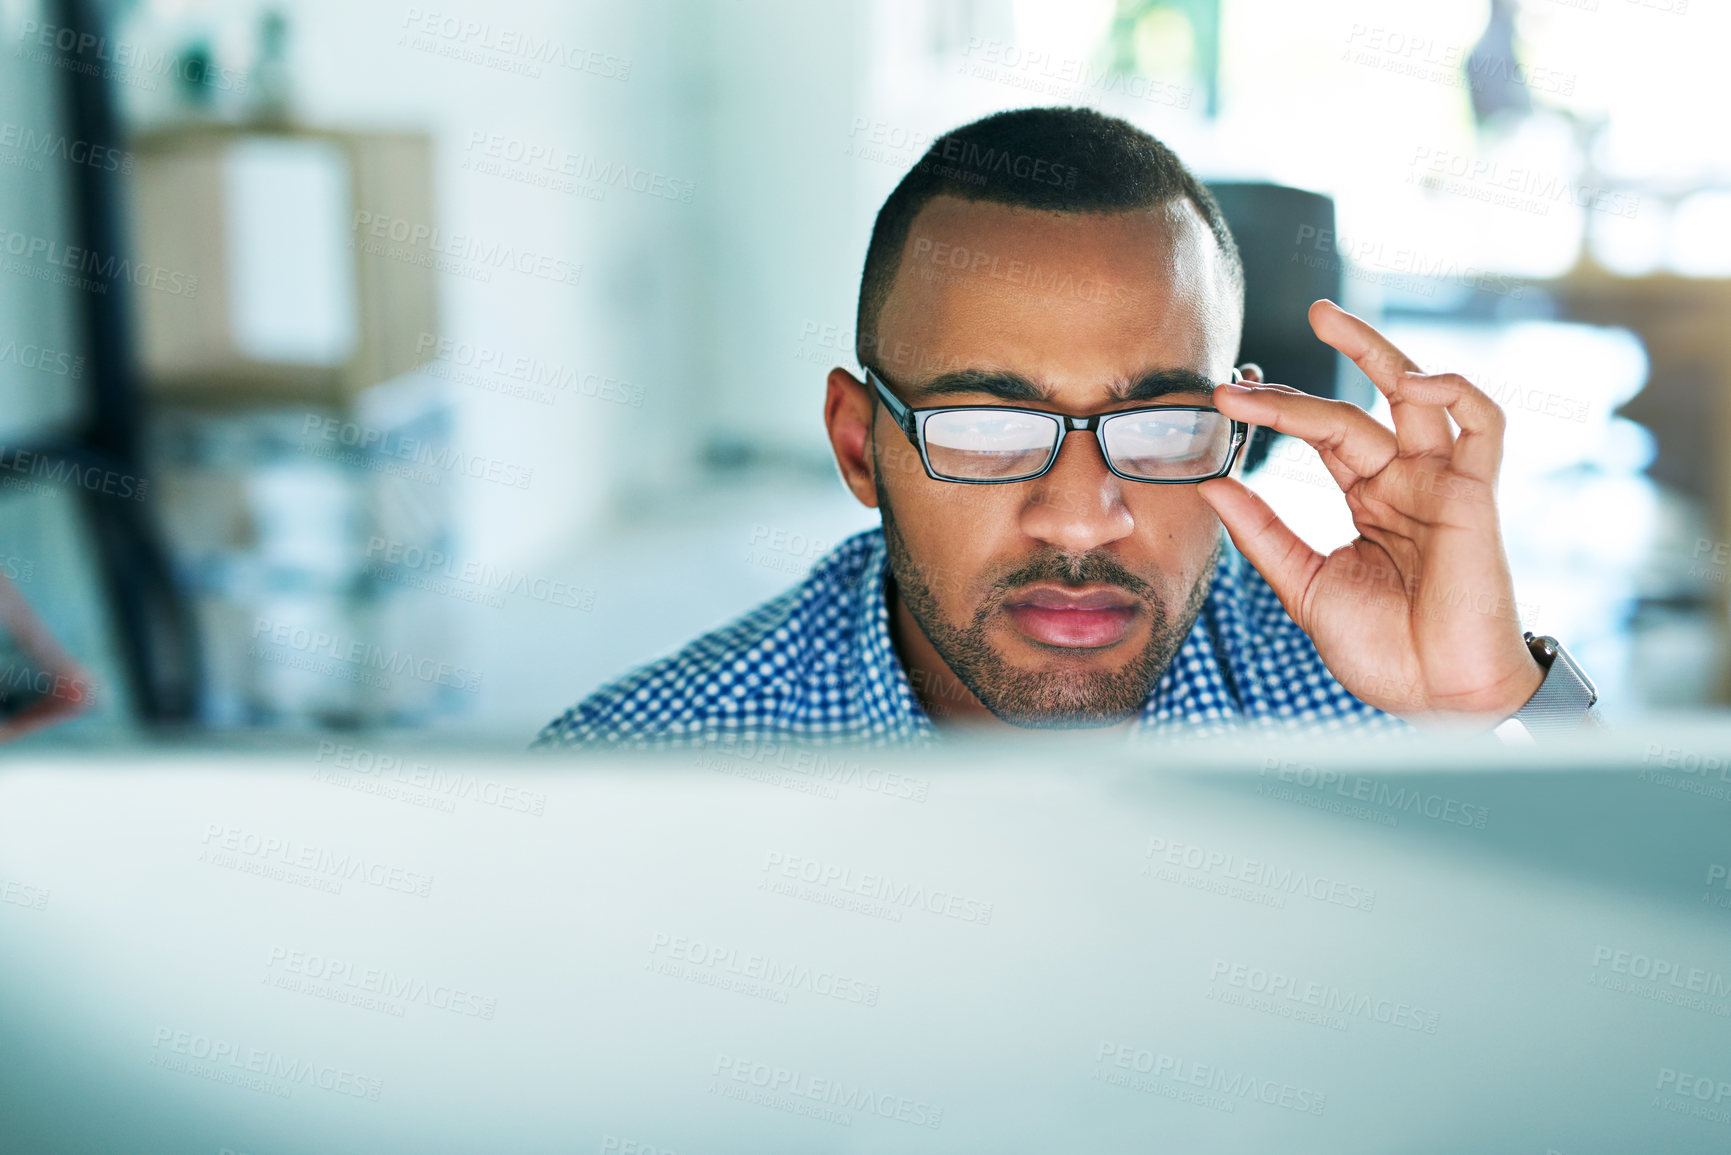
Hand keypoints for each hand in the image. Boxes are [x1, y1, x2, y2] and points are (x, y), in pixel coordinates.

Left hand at [1198, 300, 1543, 720]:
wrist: (1438, 698)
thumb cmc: (1384, 652)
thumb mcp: (1303, 584)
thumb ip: (1262, 531)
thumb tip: (1211, 484)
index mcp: (1370, 500)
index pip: (1321, 435)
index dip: (1275, 413)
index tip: (1221, 402)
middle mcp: (1406, 482)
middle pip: (1352, 409)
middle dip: (1297, 387)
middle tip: (1242, 374)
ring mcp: (1442, 483)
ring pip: (1418, 392)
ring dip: (1375, 350)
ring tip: (1324, 319)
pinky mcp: (1477, 493)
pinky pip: (1481, 422)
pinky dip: (1452, 389)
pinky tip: (1406, 379)